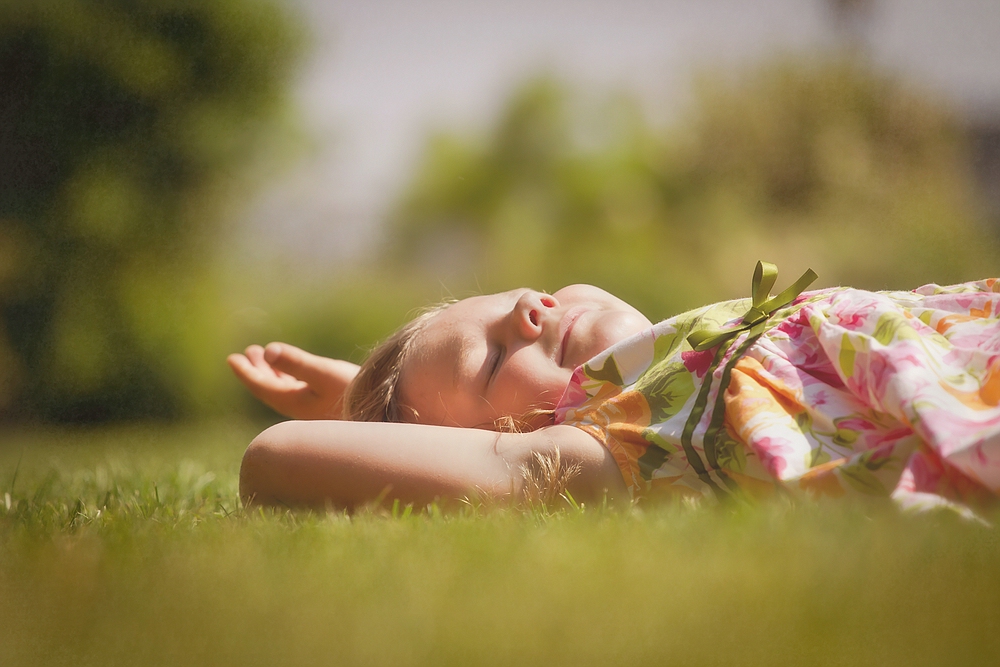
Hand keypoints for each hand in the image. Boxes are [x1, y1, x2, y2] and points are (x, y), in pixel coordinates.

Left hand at [227, 342, 359, 419]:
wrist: (386, 414)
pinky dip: (287, 378)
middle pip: (269, 389)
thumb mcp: (324, 373)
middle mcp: (299, 408)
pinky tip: (292, 373)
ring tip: (263, 357)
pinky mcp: (325, 405)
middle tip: (246, 354)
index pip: (262, 386)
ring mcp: (312, 408)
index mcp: (294, 402)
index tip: (231, 359)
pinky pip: (297, 390)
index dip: (245, 372)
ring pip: (283, 389)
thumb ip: (296, 362)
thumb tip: (267, 351)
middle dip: (256, 370)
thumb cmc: (354, 392)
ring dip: (272, 372)